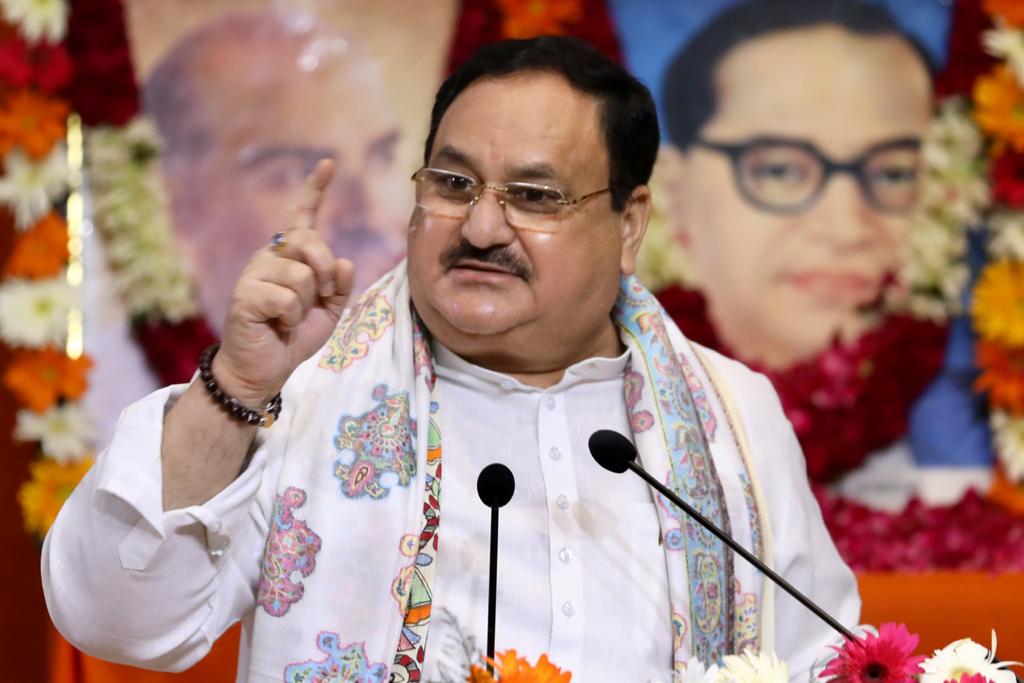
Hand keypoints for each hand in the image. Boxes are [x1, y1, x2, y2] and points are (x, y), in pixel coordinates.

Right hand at [213, 159, 354, 405]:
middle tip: (317, 298)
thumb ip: (338, 286)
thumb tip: (344, 261)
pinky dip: (291, 318)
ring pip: (301, 276)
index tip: (328, 163)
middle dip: (324, 271)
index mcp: (289, 256)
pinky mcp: (245, 295)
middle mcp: (269, 257)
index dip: (314, 190)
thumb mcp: (327, 311)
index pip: (301, 217)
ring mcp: (253, 274)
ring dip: (306, 304)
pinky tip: (277, 325)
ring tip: (289, 318)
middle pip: (309, 241)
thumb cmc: (292, 336)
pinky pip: (286, 299)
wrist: (263, 369)